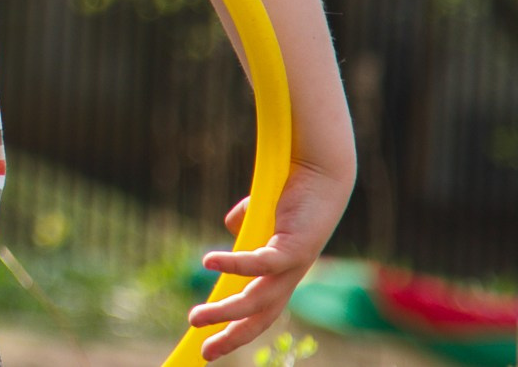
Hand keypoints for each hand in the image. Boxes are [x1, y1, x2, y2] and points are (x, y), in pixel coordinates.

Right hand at [187, 159, 348, 359]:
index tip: (211, 345)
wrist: (321, 169)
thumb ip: (247, 221)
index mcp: (282, 272)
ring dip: (226, 312)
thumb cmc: (294, 187)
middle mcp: (290, 275)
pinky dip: (234, 265)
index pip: (259, 311)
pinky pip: (261, 264)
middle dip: (232, 337)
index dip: (236, 329)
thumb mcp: (262, 210)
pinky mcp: (295, 248)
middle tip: (204, 353)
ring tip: (195, 317)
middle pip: (260, 317)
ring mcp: (294, 265)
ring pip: (257, 300)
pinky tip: (209, 263)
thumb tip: (231, 224)